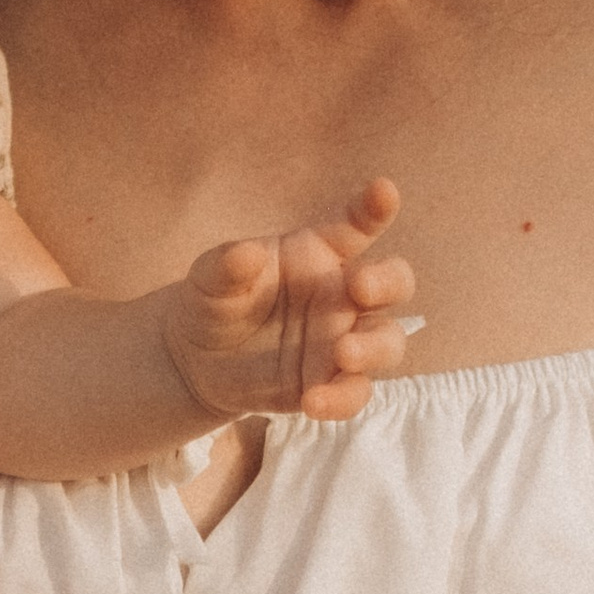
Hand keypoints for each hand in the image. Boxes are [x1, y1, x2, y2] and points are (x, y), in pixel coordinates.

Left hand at [163, 175, 415, 425]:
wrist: (198, 359)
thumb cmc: (215, 302)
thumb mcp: (210, 279)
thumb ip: (227, 265)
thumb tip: (245, 254)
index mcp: (320, 254)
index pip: (358, 225)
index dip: (374, 208)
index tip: (383, 191)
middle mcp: (343, 295)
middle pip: (395, 283)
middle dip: (387, 282)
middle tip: (359, 287)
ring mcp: (344, 340)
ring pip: (388, 342)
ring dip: (373, 348)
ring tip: (342, 354)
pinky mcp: (333, 383)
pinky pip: (355, 392)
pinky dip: (343, 398)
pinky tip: (314, 402)